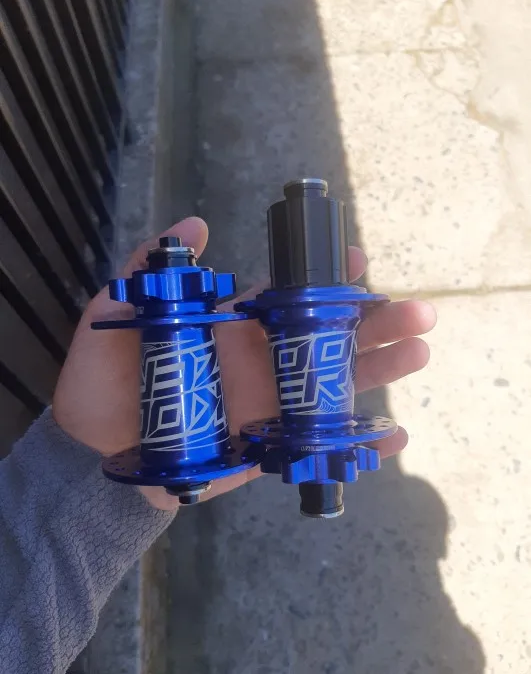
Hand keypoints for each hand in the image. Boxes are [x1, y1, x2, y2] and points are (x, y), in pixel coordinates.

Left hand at [53, 217, 435, 509]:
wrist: (93, 451)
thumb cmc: (104, 380)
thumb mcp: (119, 312)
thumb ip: (150, 267)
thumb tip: (194, 223)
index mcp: (236, 326)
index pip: (293, 297)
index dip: (327, 280)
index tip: (356, 261)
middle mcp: (262, 361)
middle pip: (331, 338)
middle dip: (375, 322)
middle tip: (418, 312)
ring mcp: (269, 404)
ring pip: (337, 384)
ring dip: (381, 369)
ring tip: (419, 353)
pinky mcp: (267, 446)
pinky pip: (320, 442)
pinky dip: (358, 441)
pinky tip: (394, 437)